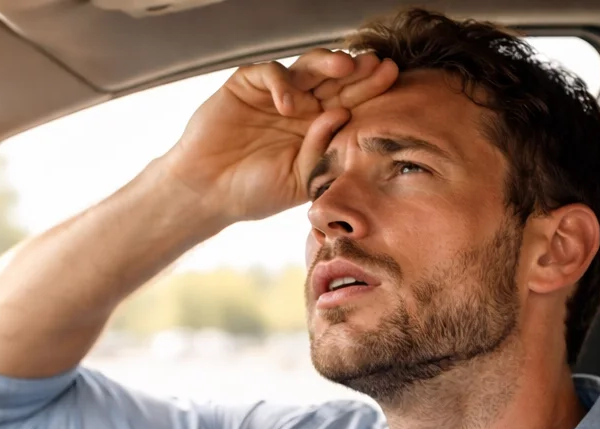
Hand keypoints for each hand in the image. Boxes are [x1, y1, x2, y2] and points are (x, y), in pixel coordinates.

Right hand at [159, 48, 398, 222]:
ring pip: (307, 67)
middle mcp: (299, 106)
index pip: (349, 103)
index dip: (370, 90)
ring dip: (327, 64)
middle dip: (357, 72)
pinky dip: (282, 83)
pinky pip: (270, 73)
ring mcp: (273, 94)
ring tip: (345, 67)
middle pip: (334, 81)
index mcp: (316, 128)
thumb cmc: (253, 193)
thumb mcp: (299, 179)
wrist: (207, 192)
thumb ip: (321, 150)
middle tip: (379, 65)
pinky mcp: (246, 85)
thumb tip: (343, 116)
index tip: (392, 79)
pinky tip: (288, 104)